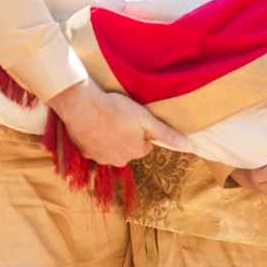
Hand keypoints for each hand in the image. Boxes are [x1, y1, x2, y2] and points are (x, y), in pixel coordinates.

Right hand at [50, 80, 184, 166]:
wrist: (82, 106)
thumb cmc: (115, 109)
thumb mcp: (145, 118)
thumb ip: (164, 132)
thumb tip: (184, 143)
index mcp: (136, 151)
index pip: (145, 146)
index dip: (141, 132)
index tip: (134, 120)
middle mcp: (119, 160)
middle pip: (128, 149)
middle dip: (126, 137)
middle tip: (120, 118)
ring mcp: (101, 158)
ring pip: (111, 150)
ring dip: (110, 139)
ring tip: (106, 120)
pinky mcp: (85, 153)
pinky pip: (95, 148)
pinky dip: (95, 139)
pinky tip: (94, 125)